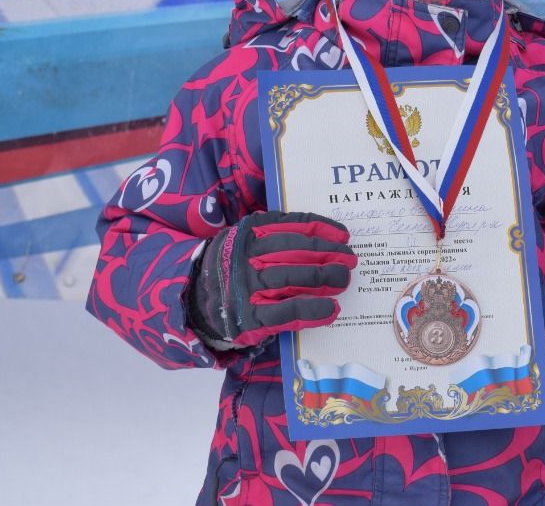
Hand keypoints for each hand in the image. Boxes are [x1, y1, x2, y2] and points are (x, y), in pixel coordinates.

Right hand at [187, 211, 356, 347]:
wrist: (194, 300)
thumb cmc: (232, 266)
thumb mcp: (245, 240)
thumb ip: (275, 233)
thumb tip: (324, 236)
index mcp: (247, 233)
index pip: (291, 226)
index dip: (321, 230)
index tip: (343, 235)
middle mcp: (246, 258)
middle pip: (297, 252)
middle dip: (329, 254)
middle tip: (350, 259)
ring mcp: (247, 288)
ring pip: (294, 280)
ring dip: (325, 279)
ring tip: (344, 279)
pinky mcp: (250, 318)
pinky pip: (287, 312)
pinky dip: (313, 310)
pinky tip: (331, 309)